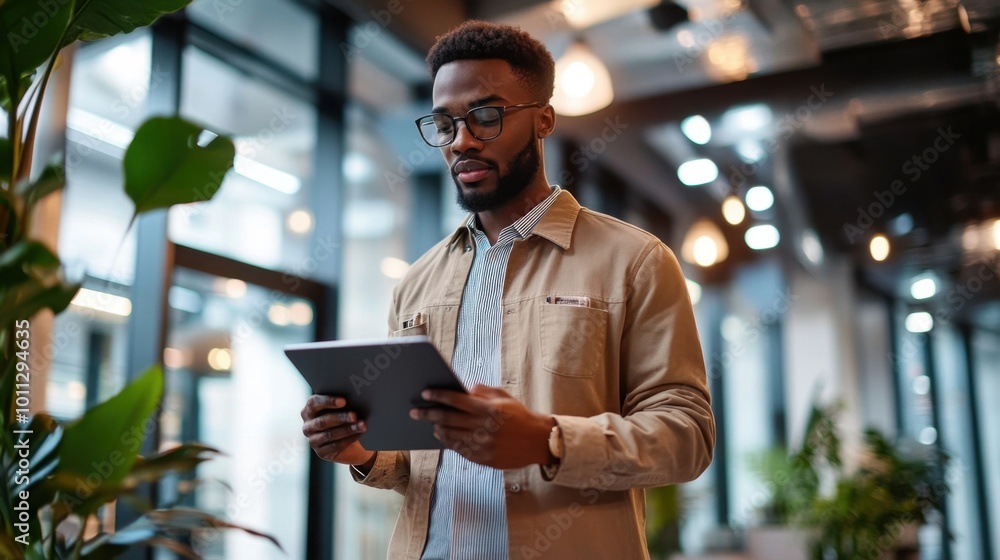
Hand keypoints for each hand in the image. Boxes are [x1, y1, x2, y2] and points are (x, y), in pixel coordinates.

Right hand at [301, 395, 375, 466]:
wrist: (351, 441)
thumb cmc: (345, 418)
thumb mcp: (343, 408)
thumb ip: (343, 403)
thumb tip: (355, 398)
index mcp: (309, 409)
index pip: (314, 402)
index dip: (328, 401)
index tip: (343, 401)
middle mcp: (308, 425)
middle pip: (322, 421)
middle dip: (340, 417)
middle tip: (354, 415)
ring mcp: (312, 440)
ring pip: (329, 434)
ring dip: (347, 429)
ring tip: (362, 425)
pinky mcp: (321, 452)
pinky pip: (335, 445)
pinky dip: (348, 439)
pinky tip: (358, 434)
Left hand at [410, 384, 554, 469]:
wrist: (537, 441)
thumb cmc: (519, 416)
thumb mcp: (503, 397)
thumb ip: (482, 391)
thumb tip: (463, 389)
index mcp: (487, 409)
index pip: (456, 400)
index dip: (438, 396)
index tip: (426, 394)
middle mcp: (482, 427)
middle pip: (447, 419)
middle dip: (428, 414)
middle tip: (415, 412)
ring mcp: (481, 444)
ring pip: (450, 436)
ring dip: (438, 429)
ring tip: (432, 425)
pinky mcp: (482, 458)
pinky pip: (459, 450)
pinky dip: (448, 442)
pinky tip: (444, 437)